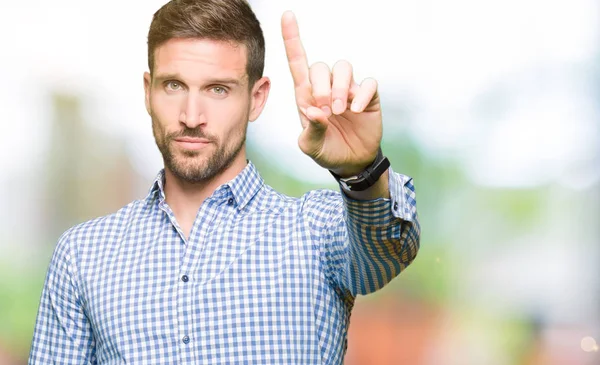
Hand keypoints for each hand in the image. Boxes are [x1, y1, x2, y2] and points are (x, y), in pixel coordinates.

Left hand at [281, 11, 382, 176]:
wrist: (350, 162)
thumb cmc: (326, 150)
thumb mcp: (311, 146)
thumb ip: (310, 130)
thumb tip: (313, 111)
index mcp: (306, 95)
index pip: (297, 61)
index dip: (292, 38)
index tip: (287, 16)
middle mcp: (327, 87)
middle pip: (321, 66)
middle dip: (321, 87)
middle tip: (325, 110)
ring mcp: (348, 90)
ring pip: (343, 68)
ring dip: (340, 88)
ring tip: (339, 111)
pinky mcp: (367, 97)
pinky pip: (368, 83)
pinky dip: (362, 94)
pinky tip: (355, 110)